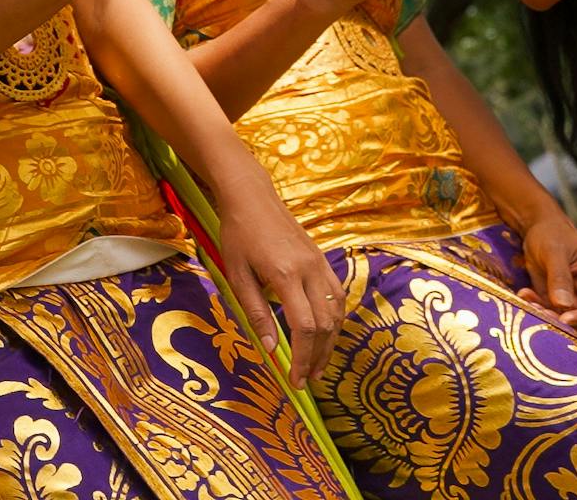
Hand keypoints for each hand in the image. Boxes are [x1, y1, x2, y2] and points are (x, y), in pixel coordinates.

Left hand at [214, 167, 343, 386]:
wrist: (252, 196)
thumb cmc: (238, 233)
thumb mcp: (237, 274)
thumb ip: (256, 312)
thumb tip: (271, 349)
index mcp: (285, 274)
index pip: (304, 327)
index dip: (302, 358)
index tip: (295, 381)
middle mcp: (309, 269)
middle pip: (325, 325)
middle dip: (318, 357)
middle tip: (307, 380)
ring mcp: (320, 262)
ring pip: (337, 311)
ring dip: (331, 342)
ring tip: (318, 365)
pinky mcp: (322, 258)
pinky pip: (338, 295)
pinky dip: (336, 319)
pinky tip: (326, 334)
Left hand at [514, 207, 576, 335]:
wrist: (535, 227)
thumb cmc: (551, 233)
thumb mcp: (554, 251)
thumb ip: (559, 277)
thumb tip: (564, 306)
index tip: (564, 320)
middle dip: (566, 323)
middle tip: (542, 315)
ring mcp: (573, 298)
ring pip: (568, 321)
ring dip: (549, 317)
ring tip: (529, 302)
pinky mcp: (556, 300)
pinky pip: (551, 313)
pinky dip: (538, 308)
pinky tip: (524, 294)